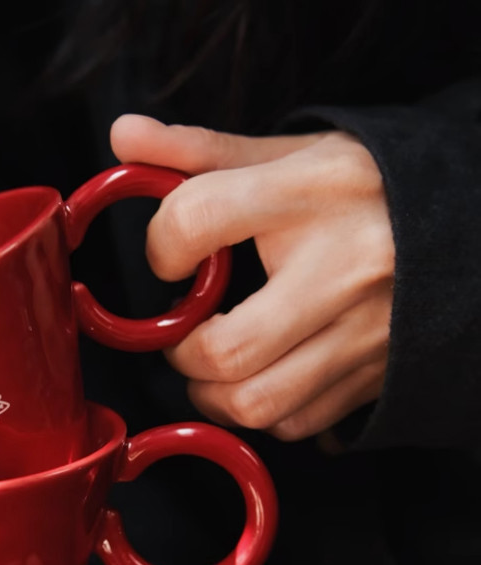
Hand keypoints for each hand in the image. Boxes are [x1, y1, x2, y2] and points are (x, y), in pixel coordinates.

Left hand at [111, 114, 394, 439]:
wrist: (467, 224)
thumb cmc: (364, 189)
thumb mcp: (289, 154)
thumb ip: (200, 151)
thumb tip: (124, 136)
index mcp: (313, 194)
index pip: (198, 220)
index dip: (161, 246)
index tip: (171, 258)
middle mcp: (344, 269)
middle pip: (225, 349)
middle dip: (181, 351)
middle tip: (184, 332)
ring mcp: (365, 332)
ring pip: (256, 402)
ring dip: (212, 393)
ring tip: (213, 364)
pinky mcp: (375, 374)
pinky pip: (294, 422)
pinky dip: (261, 411)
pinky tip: (261, 376)